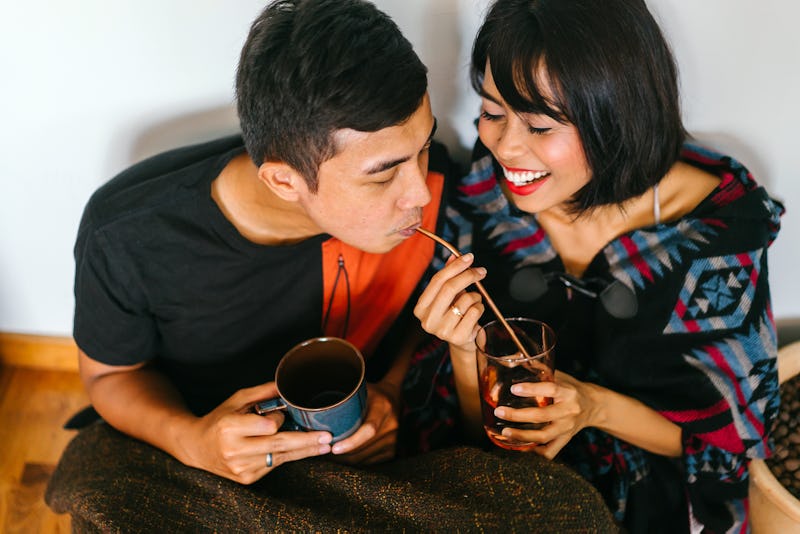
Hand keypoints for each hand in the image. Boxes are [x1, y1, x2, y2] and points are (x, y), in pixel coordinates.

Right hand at [178, 382, 332, 483]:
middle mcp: (234, 450)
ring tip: (324, 445)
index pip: (266, 426)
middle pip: (278, 445)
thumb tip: (286, 383)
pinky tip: (302, 451)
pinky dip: (288, 457)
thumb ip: (262, 393)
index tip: (283, 414)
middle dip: (306, 441)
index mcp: (229, 428)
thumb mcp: (237, 400)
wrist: (197, 448)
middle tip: (327, 437)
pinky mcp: (247, 479)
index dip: (278, 420)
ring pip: (280, 458)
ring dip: (304, 452)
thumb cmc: (219, 419)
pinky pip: (274, 466)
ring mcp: (240, 468)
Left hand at [328, 381, 400, 463]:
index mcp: (383, 406)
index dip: (351, 442)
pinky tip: (345, 456)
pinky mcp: (392, 450)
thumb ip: (344, 399)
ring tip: (332, 454)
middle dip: (343, 454)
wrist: (393, 397)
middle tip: (324, 452)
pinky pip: (370, 462)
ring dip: (347, 460)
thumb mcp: (359, 389)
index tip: (334, 448)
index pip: (369, 429)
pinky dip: (356, 461)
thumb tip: (317, 409)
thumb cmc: (370, 393)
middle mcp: (391, 424)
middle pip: (364, 448)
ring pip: (366, 458)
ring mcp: (393, 439)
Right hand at [413, 253, 486, 350]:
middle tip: (481, 271)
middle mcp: (428, 320)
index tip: (469, 257)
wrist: (463, 341)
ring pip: (465, 300)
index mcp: (421, 308)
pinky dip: (479, 308)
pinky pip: (474, 312)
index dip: (454, 266)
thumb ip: (450, 277)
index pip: (437, 280)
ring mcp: (441, 331)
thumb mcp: (450, 295)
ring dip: (475, 297)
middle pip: (449, 288)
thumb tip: (454, 256)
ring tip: (473, 302)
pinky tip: (475, 314)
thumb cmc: (455, 315)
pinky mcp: (457, 337)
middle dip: (468, 275)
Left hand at [492, 371, 598, 458]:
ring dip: (522, 436)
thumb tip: (515, 359)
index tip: (513, 389)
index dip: (531, 389)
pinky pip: (550, 451)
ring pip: (544, 436)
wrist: (594, 406)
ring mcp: (568, 428)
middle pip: (542, 416)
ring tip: (505, 432)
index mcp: (568, 392)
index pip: (550, 389)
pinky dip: (535, 451)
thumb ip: (540, 370)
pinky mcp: (566, 439)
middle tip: (500, 412)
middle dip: (518, 416)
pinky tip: (521, 446)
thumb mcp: (560, 376)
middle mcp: (569, 411)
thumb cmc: (572, 388)